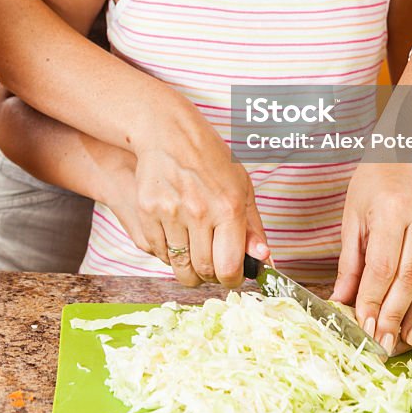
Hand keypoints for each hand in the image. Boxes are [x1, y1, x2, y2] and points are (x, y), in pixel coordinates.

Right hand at [131, 93, 269, 288]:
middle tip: (213, 266)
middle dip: (211, 276)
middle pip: (204, 271)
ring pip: (179, 267)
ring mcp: (171, 213)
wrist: (169, 133)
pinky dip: (168, 254)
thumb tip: (263, 259)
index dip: (232, 279)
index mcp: (229, 207)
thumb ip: (253, 226)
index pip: (229, 267)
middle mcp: (200, 212)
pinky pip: (158, 252)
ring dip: (189, 270)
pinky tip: (177, 238)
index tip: (232, 275)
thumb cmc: (209, 157)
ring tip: (195, 254)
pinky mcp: (148, 212)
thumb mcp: (241, 185)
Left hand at [330, 163, 411, 354]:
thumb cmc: (377, 180)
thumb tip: (340, 300)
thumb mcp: (354, 213)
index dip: (373, 301)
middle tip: (384, 343)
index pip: (382, 266)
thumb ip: (351, 260)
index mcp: (392, 208)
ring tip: (404, 337)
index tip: (365, 328)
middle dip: (395, 314)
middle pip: (411, 277)